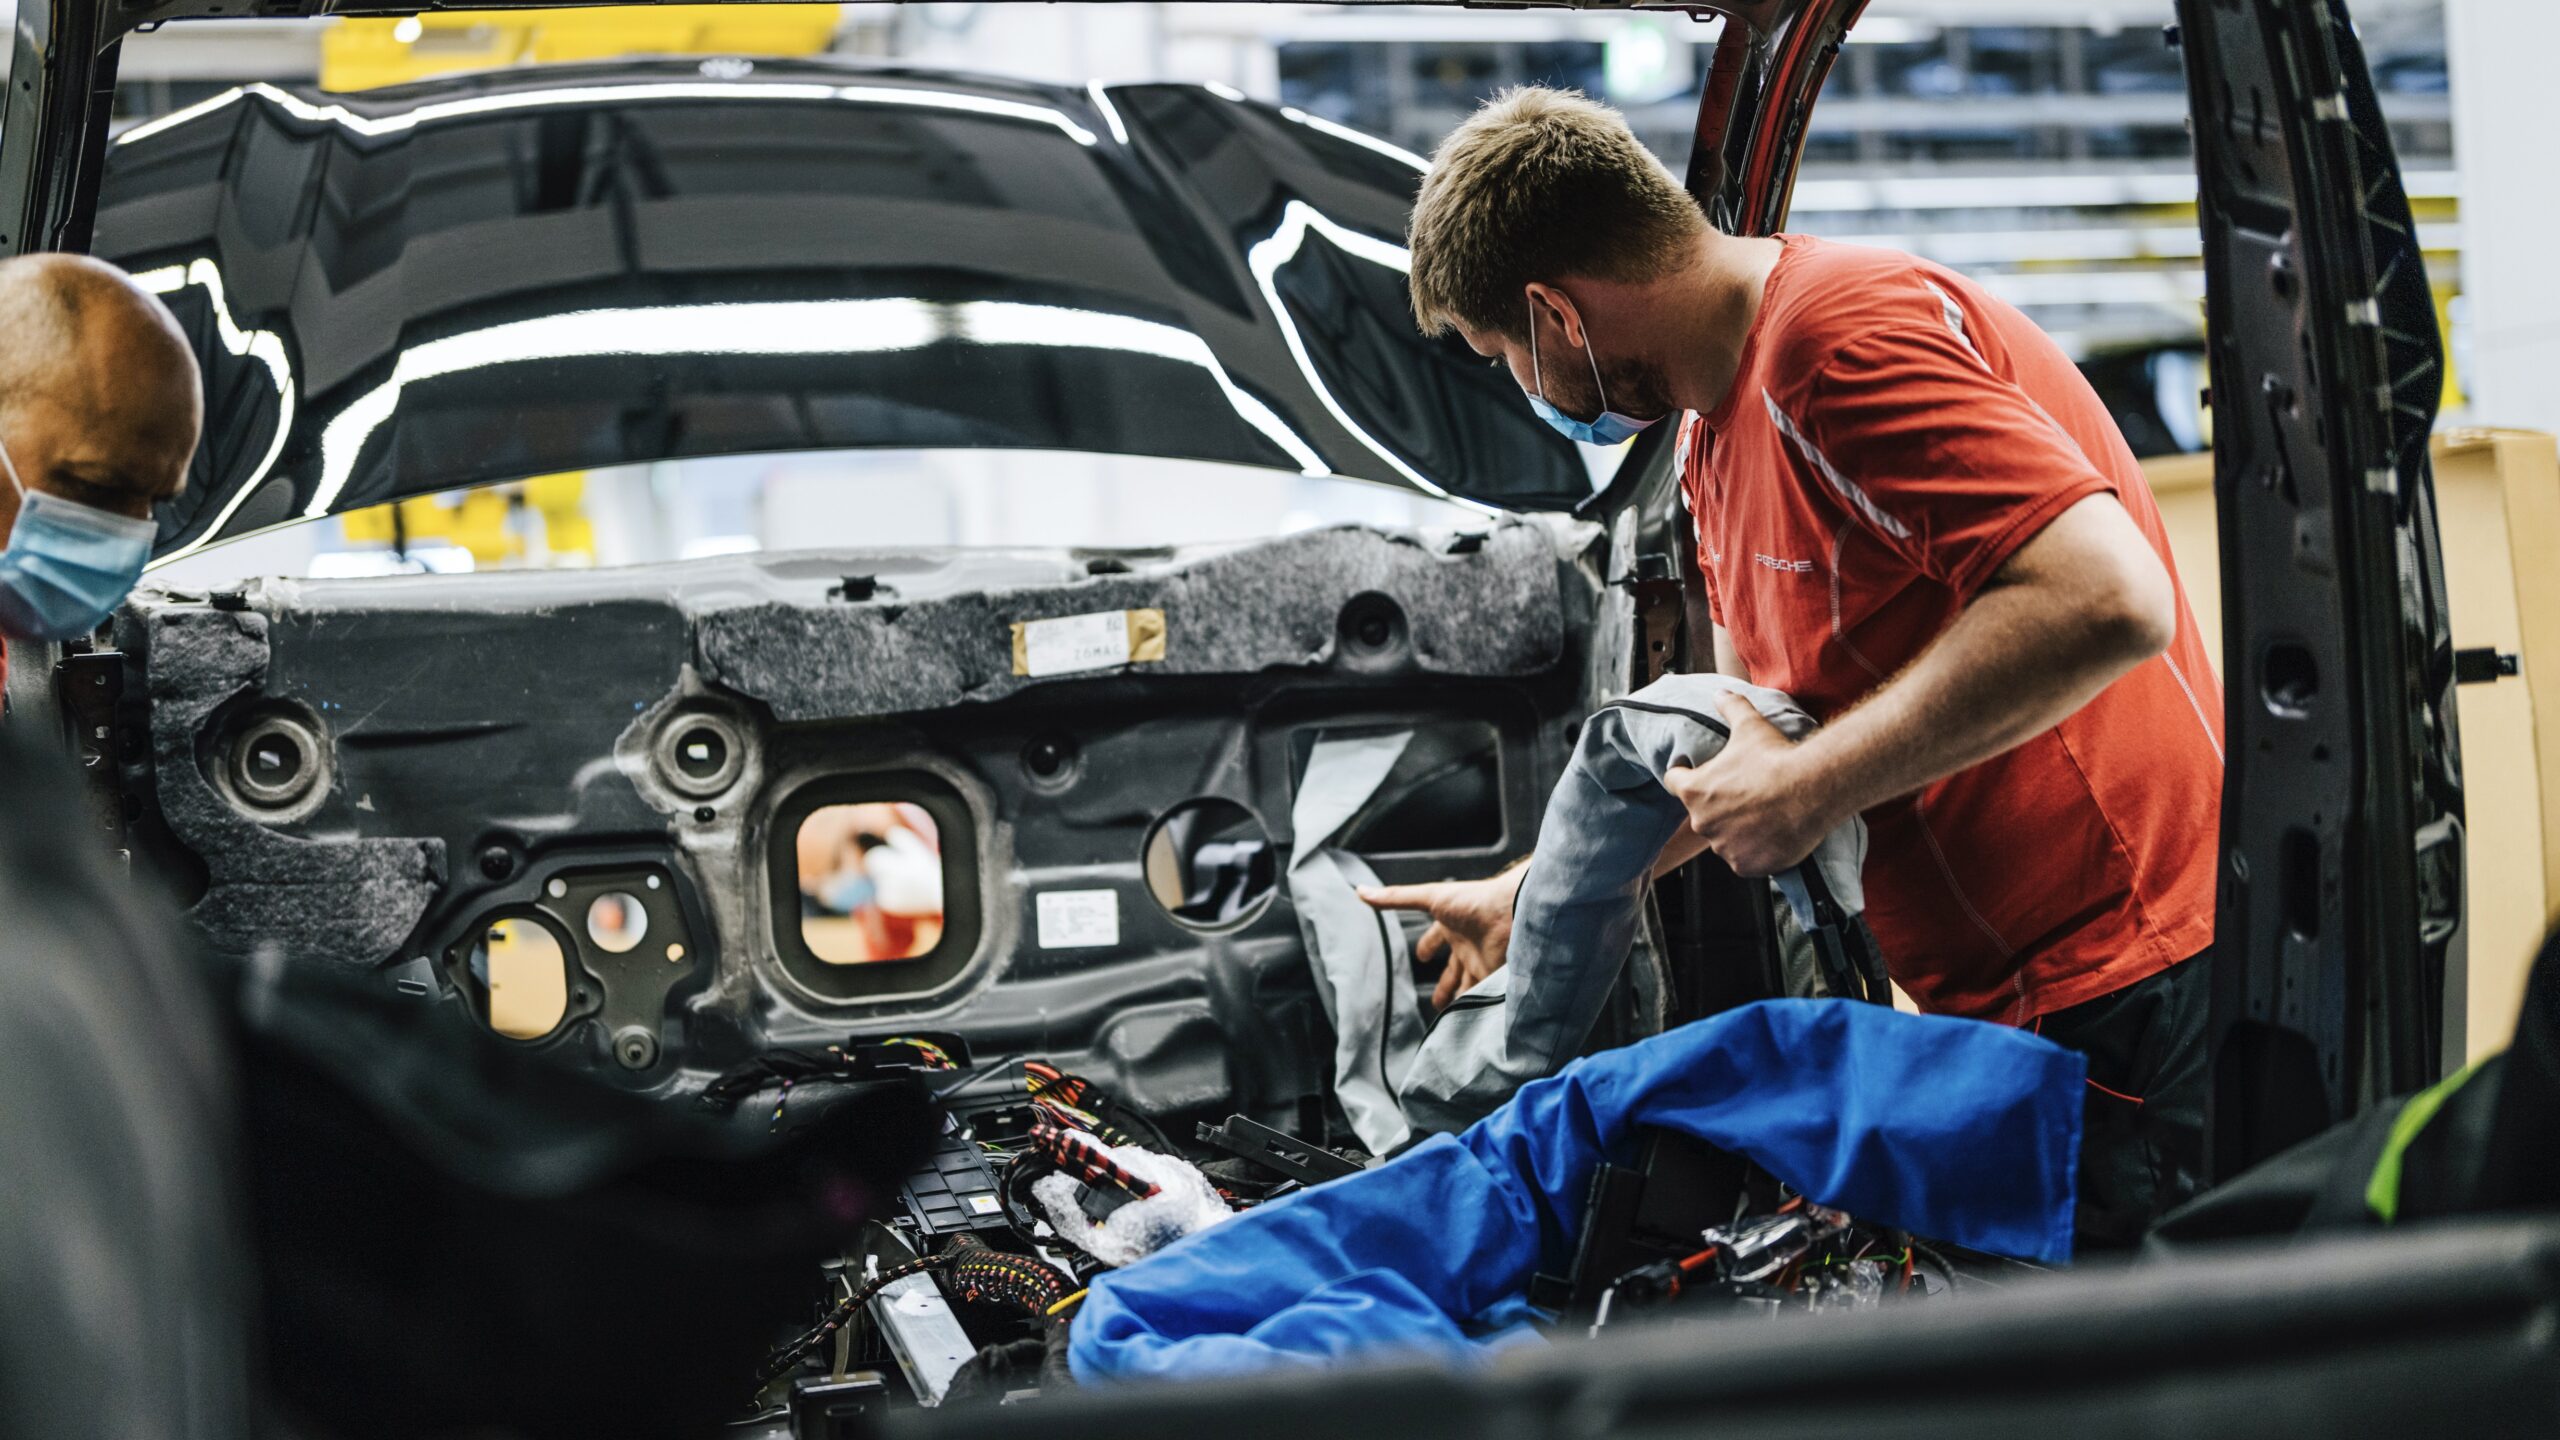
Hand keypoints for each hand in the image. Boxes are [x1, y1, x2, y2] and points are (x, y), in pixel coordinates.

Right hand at [1358, 867, 1527, 1010]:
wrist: (1510, 911)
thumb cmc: (1471, 900)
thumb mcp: (1429, 898)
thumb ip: (1395, 898)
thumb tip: (1360, 892)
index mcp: (1452, 927)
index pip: (1435, 939)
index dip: (1427, 947)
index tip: (1421, 957)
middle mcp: (1467, 946)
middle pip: (1452, 971)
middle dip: (1444, 985)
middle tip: (1435, 1002)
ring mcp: (1481, 963)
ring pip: (1467, 988)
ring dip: (1459, 1001)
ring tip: (1451, 1018)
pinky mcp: (1493, 977)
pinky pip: (1482, 996)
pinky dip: (1476, 1008)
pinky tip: (1472, 1022)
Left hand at [1663, 692, 1842, 877]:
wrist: (1811, 789)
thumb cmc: (1775, 757)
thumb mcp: (1750, 726)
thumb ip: (1731, 707)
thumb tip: (1721, 693)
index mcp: (1693, 790)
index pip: (1675, 782)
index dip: (1686, 776)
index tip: (1699, 775)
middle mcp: (1702, 822)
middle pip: (1703, 813)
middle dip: (1719, 806)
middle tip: (1746, 795)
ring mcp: (1723, 847)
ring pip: (1725, 839)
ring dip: (1737, 831)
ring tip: (1763, 816)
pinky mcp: (1745, 865)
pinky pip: (1744, 860)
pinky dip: (1754, 852)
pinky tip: (1771, 836)